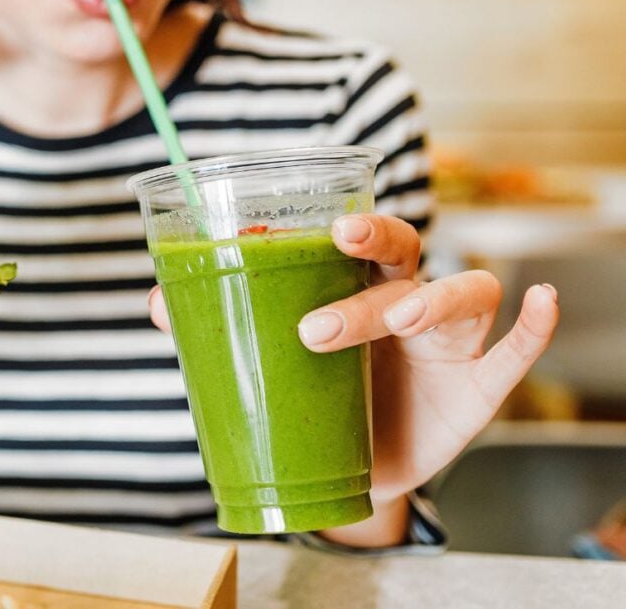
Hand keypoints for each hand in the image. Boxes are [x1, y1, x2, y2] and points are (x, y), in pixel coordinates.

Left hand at [148, 214, 559, 542]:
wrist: (352, 470)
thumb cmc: (314, 396)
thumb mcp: (275, 366)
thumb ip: (224, 331)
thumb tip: (154, 305)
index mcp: (353, 287)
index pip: (360, 240)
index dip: (351, 225)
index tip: (325, 226)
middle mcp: (404, 301)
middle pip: (405, 259)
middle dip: (376, 262)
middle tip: (324, 308)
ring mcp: (445, 343)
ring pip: (461, 294)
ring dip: (434, 300)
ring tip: (400, 321)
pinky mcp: (476, 390)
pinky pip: (513, 351)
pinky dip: (531, 328)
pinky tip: (540, 302)